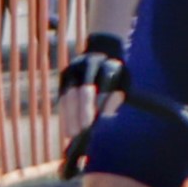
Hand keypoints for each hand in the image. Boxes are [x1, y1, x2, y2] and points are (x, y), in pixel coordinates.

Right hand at [53, 31, 125, 146]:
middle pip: (84, 89)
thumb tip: (105, 115)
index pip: (104, 84)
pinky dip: (65, 112)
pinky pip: (63, 96)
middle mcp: (88, 64)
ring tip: (73, 134)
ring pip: (70, 94)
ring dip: (71, 114)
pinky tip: (68, 128)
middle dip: (82, 111)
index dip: (101, 102)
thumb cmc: (117, 75)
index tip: (97, 120)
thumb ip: (118, 96)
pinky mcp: (65, 75)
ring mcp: (74, 69)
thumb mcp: (124, 83)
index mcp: (108, 65)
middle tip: (82, 131)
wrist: (103, 51)